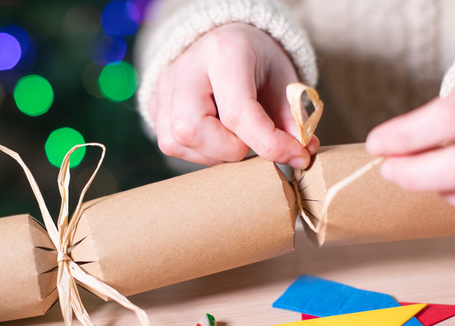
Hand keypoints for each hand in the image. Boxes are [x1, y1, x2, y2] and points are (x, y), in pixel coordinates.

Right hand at [150, 23, 317, 168]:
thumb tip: (299, 156)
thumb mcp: (285, 83)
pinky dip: (200, 152)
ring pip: (177, 142)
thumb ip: (292, 119)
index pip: (238, 113)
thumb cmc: (258, 63)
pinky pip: (171, 143)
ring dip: (215, 154)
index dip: (269, 144)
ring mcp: (165, 86)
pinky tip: (217, 138)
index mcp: (224, 52)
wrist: (227, 41)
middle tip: (252, 142)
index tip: (296, 156)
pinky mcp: (154, 104)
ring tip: (236, 139)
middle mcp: (186, 67)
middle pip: (192, 130)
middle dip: (230, 150)